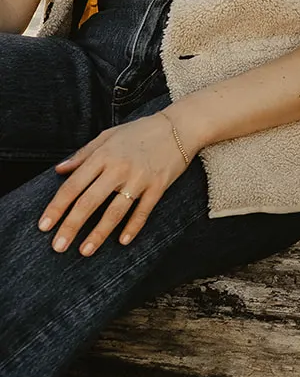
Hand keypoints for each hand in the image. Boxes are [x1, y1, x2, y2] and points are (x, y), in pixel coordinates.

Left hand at [38, 111, 191, 255]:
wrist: (179, 126)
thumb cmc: (140, 131)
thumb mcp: (108, 136)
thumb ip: (83, 154)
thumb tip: (59, 170)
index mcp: (103, 155)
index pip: (74, 185)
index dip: (57, 207)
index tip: (44, 226)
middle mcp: (119, 168)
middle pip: (89, 201)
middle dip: (71, 225)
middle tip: (58, 246)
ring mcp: (139, 178)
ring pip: (115, 210)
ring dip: (99, 233)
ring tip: (84, 251)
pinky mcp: (158, 186)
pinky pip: (143, 211)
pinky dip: (133, 227)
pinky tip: (123, 241)